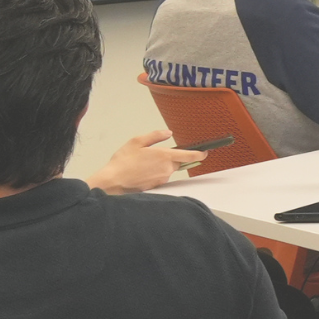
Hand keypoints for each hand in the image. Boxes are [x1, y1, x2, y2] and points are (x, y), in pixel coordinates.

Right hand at [89, 130, 204, 193]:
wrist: (113, 181)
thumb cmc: (123, 162)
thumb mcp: (137, 142)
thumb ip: (155, 136)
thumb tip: (168, 133)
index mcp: (164, 156)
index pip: (189, 156)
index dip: (200, 154)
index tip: (205, 153)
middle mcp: (167, 169)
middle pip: (177, 162)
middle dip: (170, 158)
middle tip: (154, 156)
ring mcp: (163, 178)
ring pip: (169, 169)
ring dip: (161, 165)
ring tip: (143, 164)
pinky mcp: (157, 186)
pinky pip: (161, 177)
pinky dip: (155, 173)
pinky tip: (142, 171)